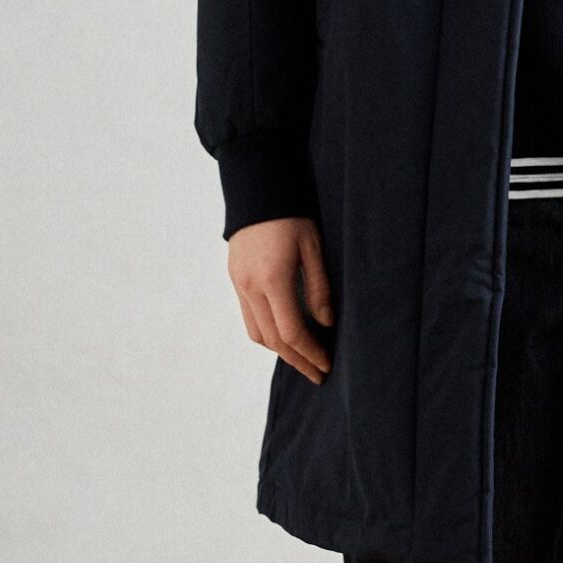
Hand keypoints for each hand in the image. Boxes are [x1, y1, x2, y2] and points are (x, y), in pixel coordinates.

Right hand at [227, 216, 334, 382]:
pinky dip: (267, 332)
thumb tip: (325, 324)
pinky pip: (249, 317)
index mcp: (272, 279)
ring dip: (280, 351)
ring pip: (256, 333)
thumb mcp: (313, 247)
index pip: (292, 332)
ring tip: (303, 358)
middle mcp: (250, 286)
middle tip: (317, 374)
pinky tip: (285, 334)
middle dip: (297, 361)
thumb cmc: (291, 214)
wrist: (257, 189)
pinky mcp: (235, 278)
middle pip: (272, 340)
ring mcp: (239, 283)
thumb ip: (319, 288)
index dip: (311, 353)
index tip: (327, 365)